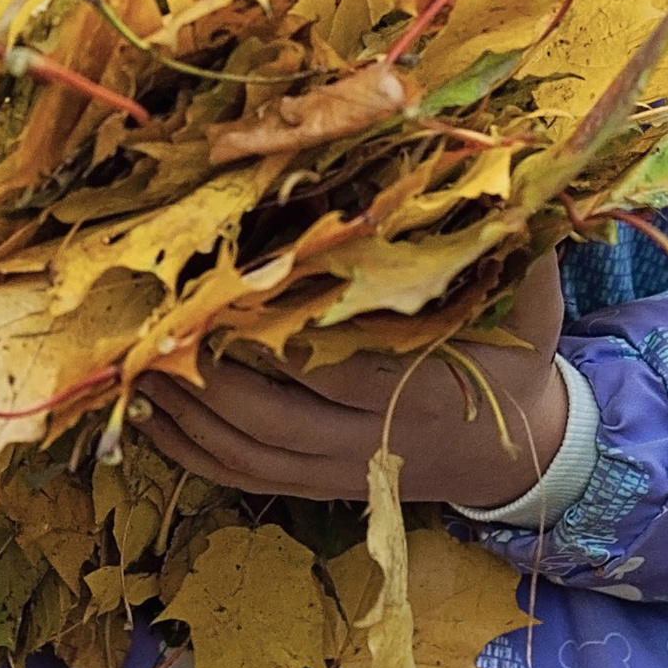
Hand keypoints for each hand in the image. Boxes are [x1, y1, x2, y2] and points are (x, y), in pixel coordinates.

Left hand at [132, 249, 570, 509]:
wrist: (522, 449)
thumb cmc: (518, 358)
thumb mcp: (532, 304)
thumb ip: (524, 248)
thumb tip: (522, 180)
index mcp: (424, 392)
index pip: (339, 368)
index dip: (279, 336)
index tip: (229, 292)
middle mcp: (375, 440)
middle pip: (275, 417)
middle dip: (210, 375)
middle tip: (156, 325)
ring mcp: (343, 471)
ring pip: (249, 453)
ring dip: (187, 414)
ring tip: (134, 364)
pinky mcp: (321, 487)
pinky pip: (244, 479)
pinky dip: (192, 455)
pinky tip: (150, 419)